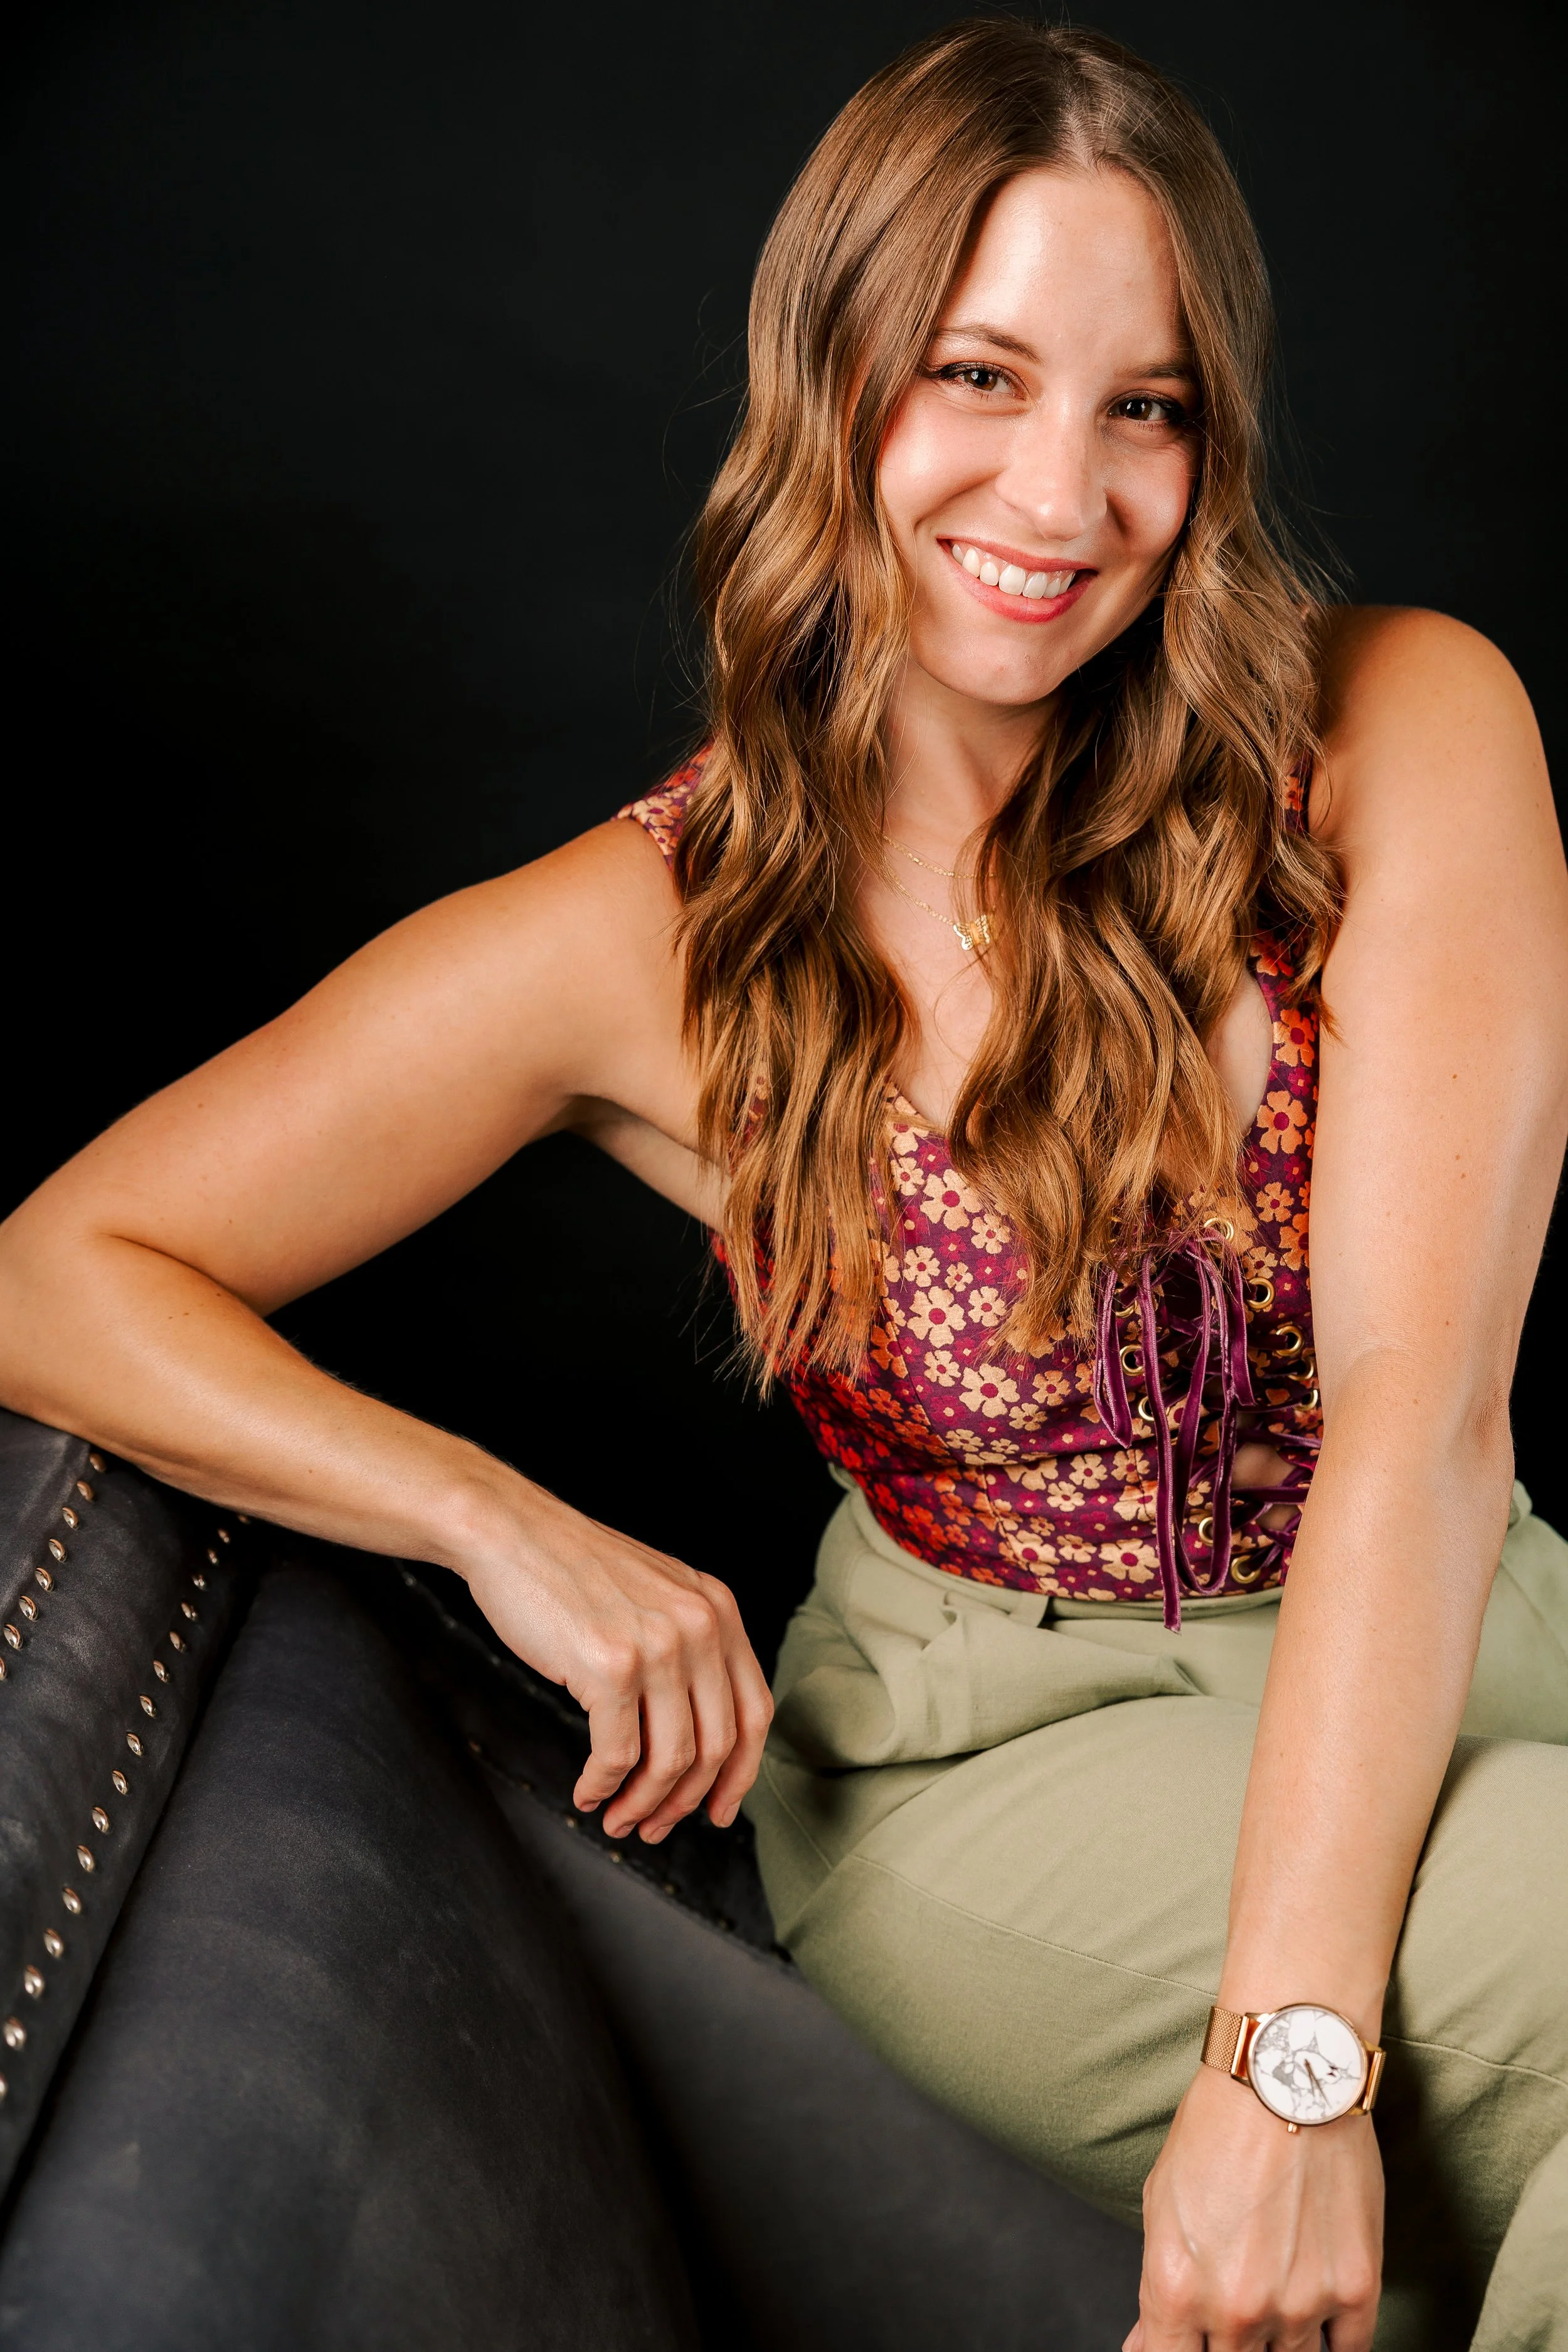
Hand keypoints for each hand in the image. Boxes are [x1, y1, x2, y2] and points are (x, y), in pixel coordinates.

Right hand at [463, 1479, 773, 1842]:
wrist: (512, 1533)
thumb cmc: (574, 1572)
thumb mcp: (658, 1594)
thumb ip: (689, 1648)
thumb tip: (697, 1739)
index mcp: (718, 1609)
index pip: (755, 1711)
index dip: (741, 1773)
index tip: (720, 1810)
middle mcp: (701, 1626)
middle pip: (718, 1746)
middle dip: (685, 1801)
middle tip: (655, 1827)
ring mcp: (659, 1647)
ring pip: (671, 1760)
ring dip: (643, 1804)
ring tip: (617, 1818)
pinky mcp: (611, 1667)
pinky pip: (618, 1755)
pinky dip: (603, 1785)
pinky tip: (587, 1791)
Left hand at [1126, 2063, 1382, 2350]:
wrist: (1286, 2074)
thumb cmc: (1216, 2127)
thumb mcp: (1162, 2203)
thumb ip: (1158, 2287)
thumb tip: (1146, 2346)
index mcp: (1176, 2288)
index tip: (1190, 2343)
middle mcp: (1236, 2308)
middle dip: (1227, 2347)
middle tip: (1235, 2307)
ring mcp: (1300, 2304)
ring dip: (1277, 2345)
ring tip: (1273, 2298)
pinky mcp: (1355, 2288)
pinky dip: (1330, 2345)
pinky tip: (1316, 2318)